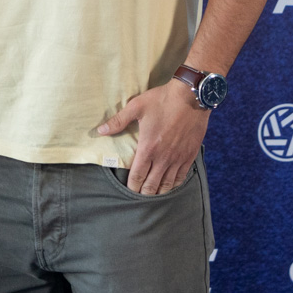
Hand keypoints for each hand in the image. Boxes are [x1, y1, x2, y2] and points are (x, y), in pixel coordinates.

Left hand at [95, 80, 209, 194]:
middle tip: (139, 195)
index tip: (129, 190)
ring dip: (159, 192)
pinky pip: (181, 177)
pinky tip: (169, 186)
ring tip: (153, 195)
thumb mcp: (136, 107)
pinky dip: (173, 184)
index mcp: (148, 148)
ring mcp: (178, 158)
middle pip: (152, 185)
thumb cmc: (162, 100)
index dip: (132, 186)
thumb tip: (100, 131)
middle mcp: (163, 158)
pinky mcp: (189, 156)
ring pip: (167, 184)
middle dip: (144, 193)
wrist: (191, 97)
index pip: (137, 176)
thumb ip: (118, 121)